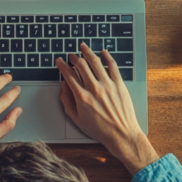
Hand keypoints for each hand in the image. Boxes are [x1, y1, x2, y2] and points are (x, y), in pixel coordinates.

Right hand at [55, 43, 158, 174]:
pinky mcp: (119, 84)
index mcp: (82, 97)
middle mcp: (94, 89)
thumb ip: (67, 102)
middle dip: (73, 57)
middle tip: (71, 55)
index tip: (60, 61)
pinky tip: (103, 52)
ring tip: (83, 47)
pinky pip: (113, 66)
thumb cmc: (99, 129)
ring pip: (96, 62)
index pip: (69, 75)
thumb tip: (63, 87)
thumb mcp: (77, 119)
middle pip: (81, 65)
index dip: (62, 66)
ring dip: (87, 52)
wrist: (121, 134)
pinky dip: (107, 57)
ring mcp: (108, 85)